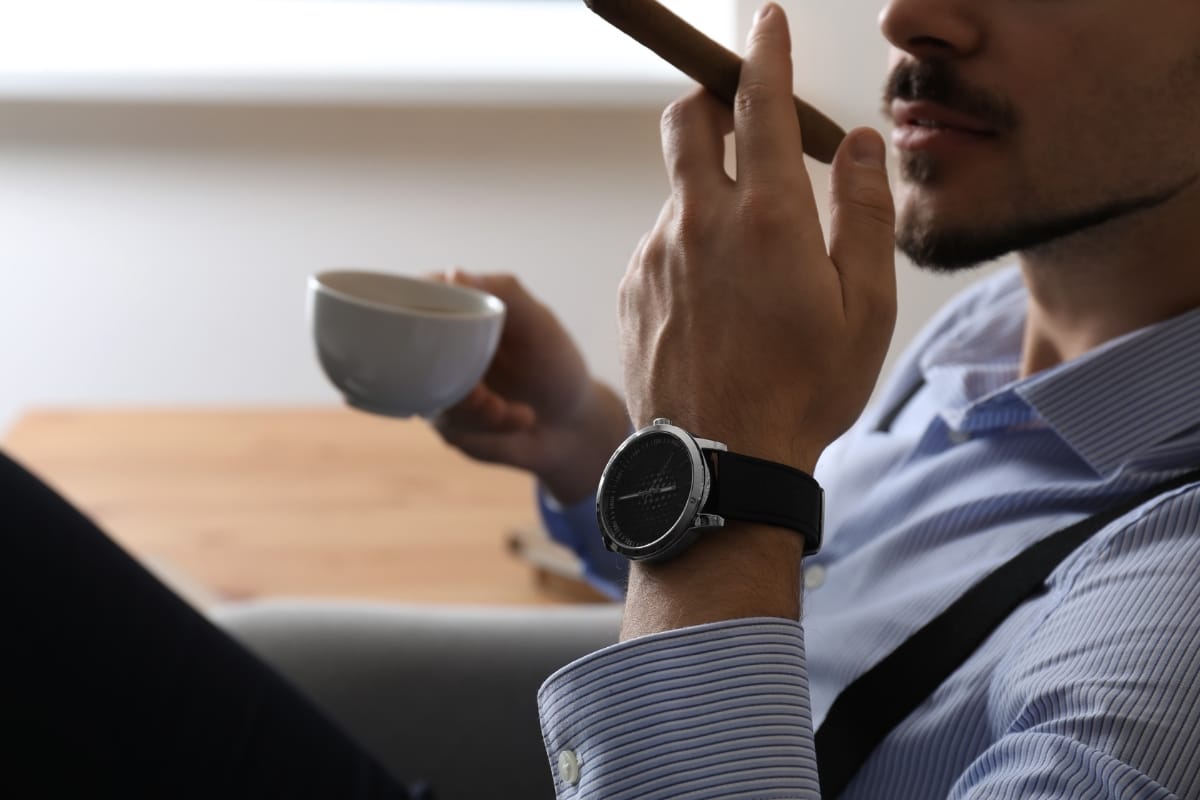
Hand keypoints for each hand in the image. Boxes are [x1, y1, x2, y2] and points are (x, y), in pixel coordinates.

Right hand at [431, 271, 628, 503]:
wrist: (570, 423)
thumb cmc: (554, 363)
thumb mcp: (539, 323)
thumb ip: (504, 292)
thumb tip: (453, 273)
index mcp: (455, 311)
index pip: (411, 298)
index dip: (407, 309)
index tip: (432, 326)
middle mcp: (437, 346)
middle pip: (410, 351)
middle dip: (447, 372)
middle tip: (485, 394)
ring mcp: (435, 384)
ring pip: (427, 392)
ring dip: (473, 406)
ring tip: (510, 409)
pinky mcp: (445, 422)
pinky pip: (450, 423)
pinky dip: (488, 424)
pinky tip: (520, 418)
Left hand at [618, 3, 896, 473]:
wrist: (723, 462)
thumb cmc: (806, 390)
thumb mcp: (866, 307)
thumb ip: (862, 213)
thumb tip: (858, 145)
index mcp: (768, 216)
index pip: (759, 102)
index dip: (765, 51)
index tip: (765, 22)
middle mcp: (699, 222)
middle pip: (684, 121)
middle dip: (709, 102)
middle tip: (738, 121)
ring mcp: (655, 255)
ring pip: (677, 194)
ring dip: (708, 202)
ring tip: (748, 277)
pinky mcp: (630, 289)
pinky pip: (660, 247)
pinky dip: (687, 252)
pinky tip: (715, 310)